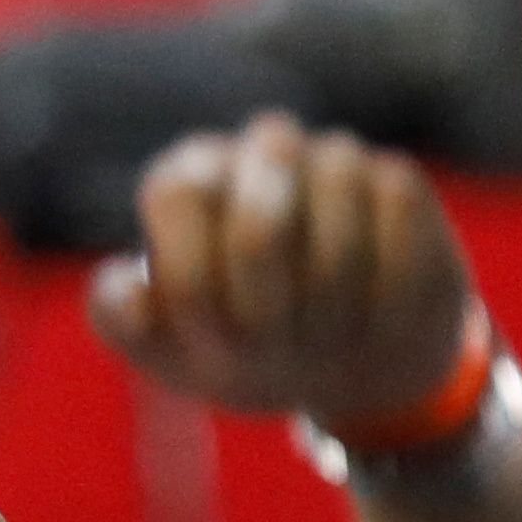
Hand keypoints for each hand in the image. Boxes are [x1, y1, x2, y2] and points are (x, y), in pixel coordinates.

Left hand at [88, 114, 481, 434]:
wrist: (351, 369)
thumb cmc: (249, 352)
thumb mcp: (177, 356)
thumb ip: (123, 323)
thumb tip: (127, 287)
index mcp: (192, 181)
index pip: (178, 193)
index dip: (194, 275)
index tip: (209, 333)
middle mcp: (259, 151)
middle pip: (259, 207)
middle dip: (264, 304)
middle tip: (268, 343)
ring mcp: (333, 160)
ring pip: (336, 216)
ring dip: (330, 302)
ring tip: (323, 337)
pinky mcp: (398, 185)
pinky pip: (396, 223)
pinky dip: (384, 293)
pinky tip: (375, 320)